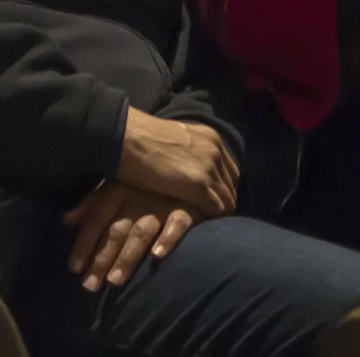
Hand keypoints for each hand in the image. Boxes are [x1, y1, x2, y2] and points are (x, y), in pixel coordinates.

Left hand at [64, 182, 201, 289]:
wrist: (186, 169)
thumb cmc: (145, 184)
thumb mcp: (116, 186)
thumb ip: (92, 204)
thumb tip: (67, 219)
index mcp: (118, 189)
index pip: (96, 219)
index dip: (84, 244)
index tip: (74, 269)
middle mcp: (138, 196)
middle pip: (116, 230)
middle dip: (102, 258)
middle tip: (90, 286)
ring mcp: (162, 203)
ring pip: (141, 232)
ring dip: (127, 256)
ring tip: (115, 281)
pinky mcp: (187, 208)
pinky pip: (178, 223)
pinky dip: (168, 238)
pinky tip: (158, 256)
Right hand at [115, 109, 236, 217]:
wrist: (127, 137)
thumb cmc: (140, 140)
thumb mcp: (173, 141)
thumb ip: (187, 153)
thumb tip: (187, 167)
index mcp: (210, 138)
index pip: (229, 170)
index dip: (222, 187)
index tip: (211, 199)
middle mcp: (215, 151)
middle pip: (232, 185)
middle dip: (223, 200)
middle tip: (207, 215)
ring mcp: (210, 168)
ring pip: (228, 199)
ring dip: (217, 212)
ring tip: (203, 223)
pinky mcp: (199, 186)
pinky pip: (217, 209)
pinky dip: (210, 218)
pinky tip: (198, 223)